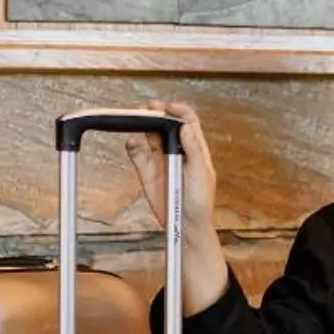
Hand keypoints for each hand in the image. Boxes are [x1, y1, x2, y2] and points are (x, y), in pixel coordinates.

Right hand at [122, 101, 228, 315]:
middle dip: (155, 113)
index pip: (187, 121)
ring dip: (142, 125)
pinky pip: (136, 153)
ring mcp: (160, 159)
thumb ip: (194, 149)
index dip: (177, 110)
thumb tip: (186, 126)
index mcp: (194, 148)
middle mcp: (176, 150)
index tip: (166, 107)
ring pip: (149, 135)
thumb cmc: (199, 203)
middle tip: (147, 109)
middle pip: (164, 124)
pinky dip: (132, 145)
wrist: (184, 226)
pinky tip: (132, 142)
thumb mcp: (201, 175)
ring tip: (137, 121)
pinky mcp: (146, 171)